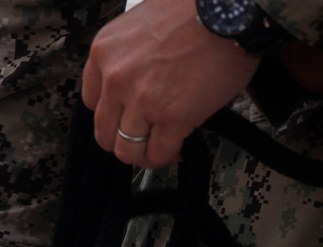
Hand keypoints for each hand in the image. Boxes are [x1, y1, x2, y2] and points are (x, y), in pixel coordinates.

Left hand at [81, 0, 259, 167]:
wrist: (231, 7)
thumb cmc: (195, 9)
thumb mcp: (141, 25)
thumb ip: (128, 58)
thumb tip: (135, 86)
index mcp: (104, 53)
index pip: (91, 102)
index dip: (112, 114)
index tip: (127, 116)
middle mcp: (115, 79)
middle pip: (104, 132)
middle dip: (124, 138)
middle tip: (145, 136)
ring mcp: (142, 100)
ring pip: (127, 150)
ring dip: (144, 153)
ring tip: (162, 146)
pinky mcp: (172, 117)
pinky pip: (158, 154)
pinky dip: (168, 156)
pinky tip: (179, 147)